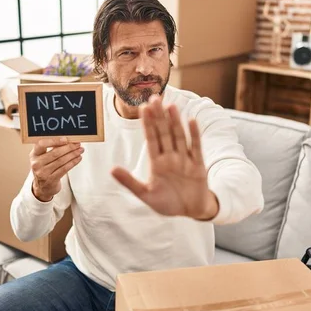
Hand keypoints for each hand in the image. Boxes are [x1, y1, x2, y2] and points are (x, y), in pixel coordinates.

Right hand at [29, 137, 83, 201]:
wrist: (43, 187)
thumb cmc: (45, 168)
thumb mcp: (43, 157)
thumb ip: (52, 148)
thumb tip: (68, 139)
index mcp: (34, 154)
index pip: (41, 144)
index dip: (54, 141)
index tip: (66, 139)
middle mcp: (37, 163)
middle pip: (55, 153)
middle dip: (69, 147)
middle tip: (77, 144)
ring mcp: (43, 172)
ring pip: (61, 161)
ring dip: (73, 154)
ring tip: (80, 151)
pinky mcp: (51, 179)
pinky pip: (64, 169)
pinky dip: (73, 162)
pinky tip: (78, 158)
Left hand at [111, 95, 218, 219]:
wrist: (191, 212)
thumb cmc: (168, 203)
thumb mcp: (146, 194)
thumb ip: (129, 182)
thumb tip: (111, 170)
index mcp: (157, 163)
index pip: (151, 139)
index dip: (147, 124)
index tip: (142, 108)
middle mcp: (170, 157)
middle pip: (164, 133)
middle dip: (159, 116)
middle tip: (154, 98)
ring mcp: (185, 159)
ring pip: (179, 136)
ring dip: (175, 122)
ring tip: (170, 106)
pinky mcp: (198, 165)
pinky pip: (196, 147)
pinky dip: (195, 135)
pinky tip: (191, 121)